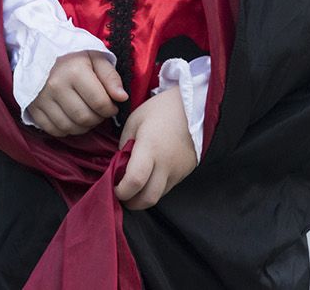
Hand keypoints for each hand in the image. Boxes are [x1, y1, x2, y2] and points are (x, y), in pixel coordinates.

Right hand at [26, 51, 127, 137]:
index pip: (100, 103)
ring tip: (87, 115)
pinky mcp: (33, 108)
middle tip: (100, 111)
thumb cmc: (72, 54)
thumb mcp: (95, 57)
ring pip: (69, 127)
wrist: (40, 50)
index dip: (110, 109)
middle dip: (98, 119)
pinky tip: (71, 118)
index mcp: (75, 71)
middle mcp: (56, 86)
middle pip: (84, 118)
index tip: (112, 106)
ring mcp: (42, 99)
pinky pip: (53, 130)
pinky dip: (66, 129)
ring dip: (83, 127)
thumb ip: (111, 77)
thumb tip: (122, 98)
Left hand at [115, 88, 196, 209]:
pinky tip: (150, 176)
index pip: (134, 181)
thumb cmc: (162, 110)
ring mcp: (177, 171)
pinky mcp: (184, 173)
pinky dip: (154, 188)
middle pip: (147, 200)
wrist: (195, 107)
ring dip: (143, 196)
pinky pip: (166, 188)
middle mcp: (165, 164)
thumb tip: (119, 166)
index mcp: (150, 148)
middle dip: (131, 202)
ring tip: (135, 184)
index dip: (121, 191)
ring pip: (157, 197)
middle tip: (122, 193)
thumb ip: (124, 145)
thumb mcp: (135, 120)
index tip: (114, 186)